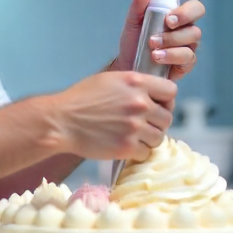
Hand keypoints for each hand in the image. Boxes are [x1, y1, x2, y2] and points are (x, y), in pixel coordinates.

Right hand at [47, 72, 175, 160]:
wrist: (61, 121)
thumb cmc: (81, 98)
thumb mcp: (110, 80)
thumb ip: (134, 84)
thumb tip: (153, 93)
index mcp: (137, 82)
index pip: (171, 91)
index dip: (165, 100)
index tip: (156, 105)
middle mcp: (140, 103)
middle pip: (167, 117)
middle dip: (157, 122)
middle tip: (143, 124)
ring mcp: (135, 126)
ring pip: (159, 137)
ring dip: (149, 138)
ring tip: (134, 136)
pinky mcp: (127, 147)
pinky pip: (146, 152)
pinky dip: (138, 152)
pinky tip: (126, 146)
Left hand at [112, 0, 205, 80]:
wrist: (127, 65)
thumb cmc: (134, 42)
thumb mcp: (133, 22)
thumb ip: (138, 6)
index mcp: (178, 17)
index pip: (195, 8)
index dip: (187, 12)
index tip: (169, 18)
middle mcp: (186, 32)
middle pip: (196, 29)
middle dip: (175, 34)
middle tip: (155, 37)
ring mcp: (187, 49)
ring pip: (191, 45)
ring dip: (171, 45)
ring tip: (152, 50)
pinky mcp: (185, 65)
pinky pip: (187, 60)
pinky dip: (171, 57)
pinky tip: (157, 58)